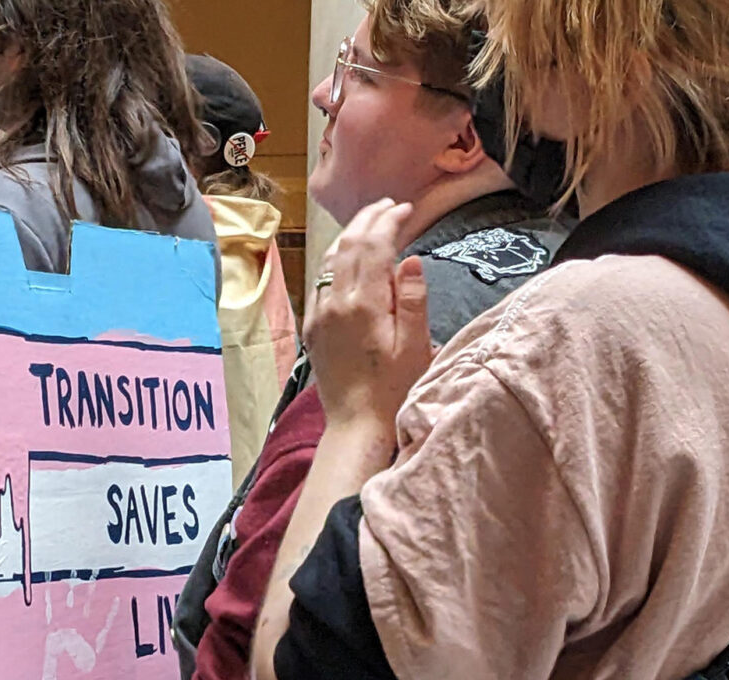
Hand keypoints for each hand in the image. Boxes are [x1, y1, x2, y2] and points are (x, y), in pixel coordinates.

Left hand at [305, 198, 430, 432]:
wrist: (356, 425)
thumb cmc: (394, 390)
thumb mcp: (415, 347)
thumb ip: (413, 300)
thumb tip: (410, 258)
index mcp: (365, 305)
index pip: (374, 247)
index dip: (389, 222)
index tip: (406, 209)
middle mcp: (336, 303)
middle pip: (349, 245)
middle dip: (369, 219)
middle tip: (389, 205)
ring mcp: (320, 314)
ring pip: (331, 260)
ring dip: (350, 235)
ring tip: (370, 221)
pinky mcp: (313, 327)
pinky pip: (320, 281)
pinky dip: (336, 259)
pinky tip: (347, 257)